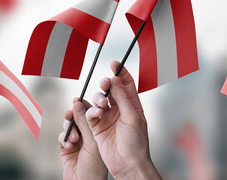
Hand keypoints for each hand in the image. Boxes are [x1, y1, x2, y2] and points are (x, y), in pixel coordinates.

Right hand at [58, 98, 106, 179]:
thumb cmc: (100, 165)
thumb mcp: (95, 139)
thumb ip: (86, 120)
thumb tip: (77, 102)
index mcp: (106, 127)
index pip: (99, 106)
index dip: (90, 99)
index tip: (82, 96)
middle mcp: (94, 131)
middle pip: (82, 112)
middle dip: (76, 111)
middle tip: (73, 108)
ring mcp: (81, 139)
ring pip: (71, 122)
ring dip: (70, 127)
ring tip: (75, 138)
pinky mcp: (68, 147)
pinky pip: (63, 136)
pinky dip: (64, 139)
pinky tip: (70, 147)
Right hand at [85, 61, 160, 179]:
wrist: (127, 164)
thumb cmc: (136, 142)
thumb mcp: (132, 117)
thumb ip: (123, 97)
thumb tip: (116, 78)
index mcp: (133, 105)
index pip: (126, 83)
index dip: (120, 72)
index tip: (114, 63)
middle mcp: (120, 109)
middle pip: (110, 89)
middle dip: (106, 84)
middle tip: (104, 83)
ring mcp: (108, 117)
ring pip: (99, 100)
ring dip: (98, 98)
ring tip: (102, 105)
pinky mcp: (97, 127)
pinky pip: (90, 113)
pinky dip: (90, 110)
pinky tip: (95, 114)